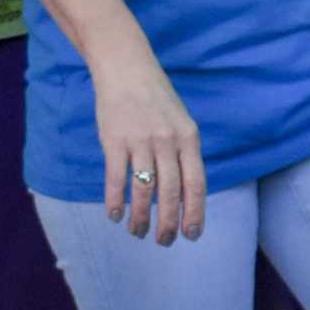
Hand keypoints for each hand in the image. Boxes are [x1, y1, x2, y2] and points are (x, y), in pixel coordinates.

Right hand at [92, 44, 205, 244]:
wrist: (126, 68)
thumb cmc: (156, 98)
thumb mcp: (181, 122)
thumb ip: (184, 154)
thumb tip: (186, 192)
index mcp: (189, 139)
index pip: (196, 184)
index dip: (194, 212)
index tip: (192, 234)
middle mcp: (167, 142)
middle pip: (170, 193)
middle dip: (168, 223)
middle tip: (164, 241)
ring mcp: (141, 141)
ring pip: (144, 190)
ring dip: (141, 217)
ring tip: (138, 233)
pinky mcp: (114, 140)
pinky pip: (116, 178)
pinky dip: (115, 200)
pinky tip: (114, 215)